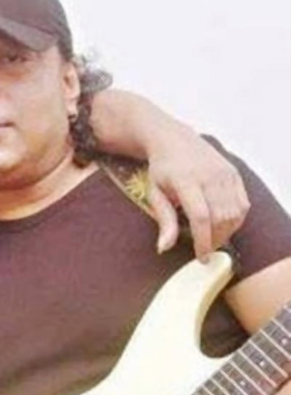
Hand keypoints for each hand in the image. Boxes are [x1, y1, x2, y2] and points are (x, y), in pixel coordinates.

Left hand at [146, 126, 249, 259]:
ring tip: (212, 238)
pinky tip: (223, 225)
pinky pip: (243, 204)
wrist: (174, 140)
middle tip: (204, 249)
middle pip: (220, 217)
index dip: (203, 240)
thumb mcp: (155, 193)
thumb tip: (164, 248)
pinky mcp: (234, 174)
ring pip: (235, 213)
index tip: (201, 257)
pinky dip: (236, 220)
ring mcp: (225, 174)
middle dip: (214, 239)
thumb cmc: (162, 169)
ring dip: (226, 232)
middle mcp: (209, 175)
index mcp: (186, 180)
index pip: (200, 216)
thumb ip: (164, 220)